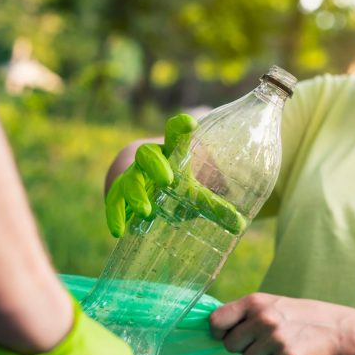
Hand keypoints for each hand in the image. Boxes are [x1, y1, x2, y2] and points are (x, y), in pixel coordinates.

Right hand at [105, 113, 246, 236]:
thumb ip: (216, 207)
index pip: (175, 132)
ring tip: (147, 212)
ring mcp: (131, 177)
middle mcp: (149, 161)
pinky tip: (119, 231)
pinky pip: (114, 202)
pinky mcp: (119, 195)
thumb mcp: (197, 193)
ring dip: (136, 194)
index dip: (180, 126)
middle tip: (167, 181)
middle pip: (147, 154)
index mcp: (171, 152)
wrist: (148, 189)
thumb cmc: (178, 186)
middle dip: (155, 166)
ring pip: (129, 179)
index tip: (190, 124)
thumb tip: (240, 225)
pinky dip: (116, 216)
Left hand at [209, 293, 354, 354]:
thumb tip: (215, 328)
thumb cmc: (298, 315)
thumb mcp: (271, 304)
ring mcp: (274, 338)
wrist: (336, 328)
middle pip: (229, 345)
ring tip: (276, 347)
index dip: (218, 332)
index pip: (216, 320)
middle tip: (260, 342)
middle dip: (241, 347)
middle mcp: (262, 318)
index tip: (225, 336)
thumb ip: (245, 313)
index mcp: (254, 301)